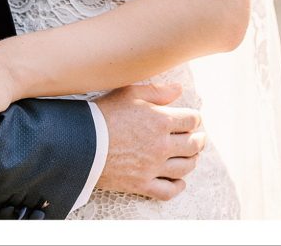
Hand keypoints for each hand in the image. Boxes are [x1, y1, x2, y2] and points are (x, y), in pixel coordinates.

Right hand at [95, 82, 204, 200]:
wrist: (81, 142)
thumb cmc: (104, 113)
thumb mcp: (129, 93)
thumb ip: (157, 91)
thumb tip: (179, 89)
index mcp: (161, 121)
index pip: (191, 120)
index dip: (194, 118)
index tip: (192, 118)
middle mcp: (162, 146)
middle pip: (193, 145)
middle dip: (199, 139)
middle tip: (199, 137)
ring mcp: (153, 167)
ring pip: (185, 167)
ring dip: (192, 160)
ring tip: (191, 155)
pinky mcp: (142, 184)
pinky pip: (168, 190)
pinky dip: (178, 186)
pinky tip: (180, 180)